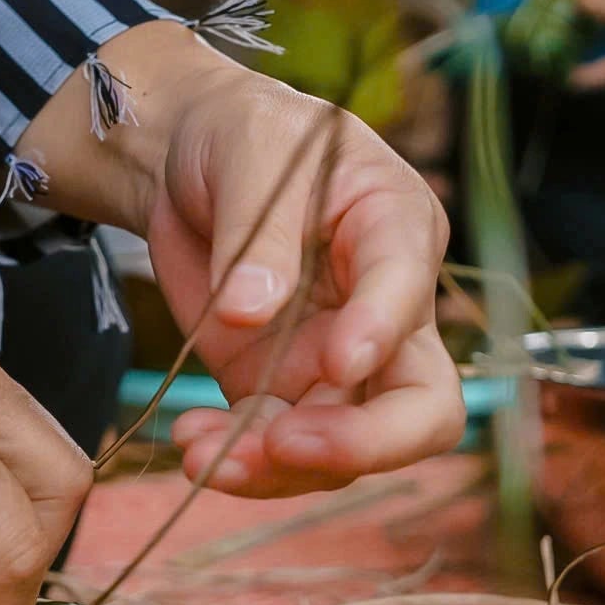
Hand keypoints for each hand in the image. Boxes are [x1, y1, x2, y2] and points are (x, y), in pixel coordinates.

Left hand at [18, 22, 463, 497]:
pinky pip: (278, 453)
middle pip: (420, 408)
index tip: (337, 359)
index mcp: (396, 230)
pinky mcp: (280, 391)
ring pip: (345, 450)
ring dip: (279, 469)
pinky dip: (239, 465)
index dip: (382, 333)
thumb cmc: (240, 135)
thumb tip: (251, 311)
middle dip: (364, 443)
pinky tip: (191, 444)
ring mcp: (335, 363)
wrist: (184, 162)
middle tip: (286, 446)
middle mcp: (385, 312)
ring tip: (201, 455)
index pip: (410, 294)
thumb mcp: (248, 152)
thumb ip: (258, 233)